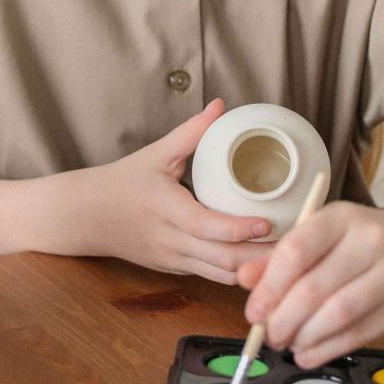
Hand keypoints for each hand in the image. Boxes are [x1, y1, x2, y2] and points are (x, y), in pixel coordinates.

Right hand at [73, 99, 272, 283]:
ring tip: (287, 259)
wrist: (88, 218)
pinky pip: (211, 276)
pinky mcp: (174, 270)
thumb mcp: (154, 155)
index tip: (268, 223)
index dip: (238, 229)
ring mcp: (172, 261)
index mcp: (166, 210)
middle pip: (222, 259)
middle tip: (295, 245)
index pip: (206, 226)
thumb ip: (191, 133)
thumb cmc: (121, 184)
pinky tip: (260, 266)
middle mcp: (170, 242)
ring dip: (253, 270)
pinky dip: (237, 273)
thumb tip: (220, 107)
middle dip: (260, 258)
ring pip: (220, 274)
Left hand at [238, 198, 383, 366]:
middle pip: (313, 288)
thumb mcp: (320, 239)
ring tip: (288, 344)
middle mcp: (369, 240)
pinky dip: (327, 349)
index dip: (269, 287)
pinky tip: (308, 355)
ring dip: (304, 336)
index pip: (295, 250)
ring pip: (338, 313)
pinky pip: (360, 332)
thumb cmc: (359, 244)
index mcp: (339, 218)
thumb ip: (279, 259)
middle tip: (269, 336)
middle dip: (282, 320)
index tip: (253, 313)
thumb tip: (243, 279)